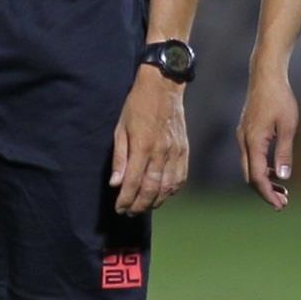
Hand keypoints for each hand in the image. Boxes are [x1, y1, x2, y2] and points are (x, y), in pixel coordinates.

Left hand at [110, 66, 188, 214]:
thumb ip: (119, 157)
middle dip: (139, 205)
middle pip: (151, 189)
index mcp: (142, 146)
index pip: (133, 182)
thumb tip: (116, 183)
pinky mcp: (184, 150)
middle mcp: (161, 152)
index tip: (119, 208)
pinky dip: (172, 190)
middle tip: (130, 212)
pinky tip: (164, 195)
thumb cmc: (137, 106)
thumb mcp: (120, 129)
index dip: (126, 199)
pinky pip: (180, 177)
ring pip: (168, 187)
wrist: (163, 87)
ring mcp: (175, 152)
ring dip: (156, 201)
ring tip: (144, 207)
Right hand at [237, 66, 298, 209]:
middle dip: (265, 191)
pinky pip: (251, 157)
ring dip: (264, 181)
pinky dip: (262, 168)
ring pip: (249, 167)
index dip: (268, 193)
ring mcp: (243, 137)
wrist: (265, 76)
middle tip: (282, 203)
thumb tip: (284, 177)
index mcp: (253, 142)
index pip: (257, 177)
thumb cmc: (279, 98)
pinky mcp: (246, 132)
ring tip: (282, 191)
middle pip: (250, 176)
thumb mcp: (287, 126)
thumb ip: (284, 153)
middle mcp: (243, 141)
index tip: (280, 205)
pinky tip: (276, 172)